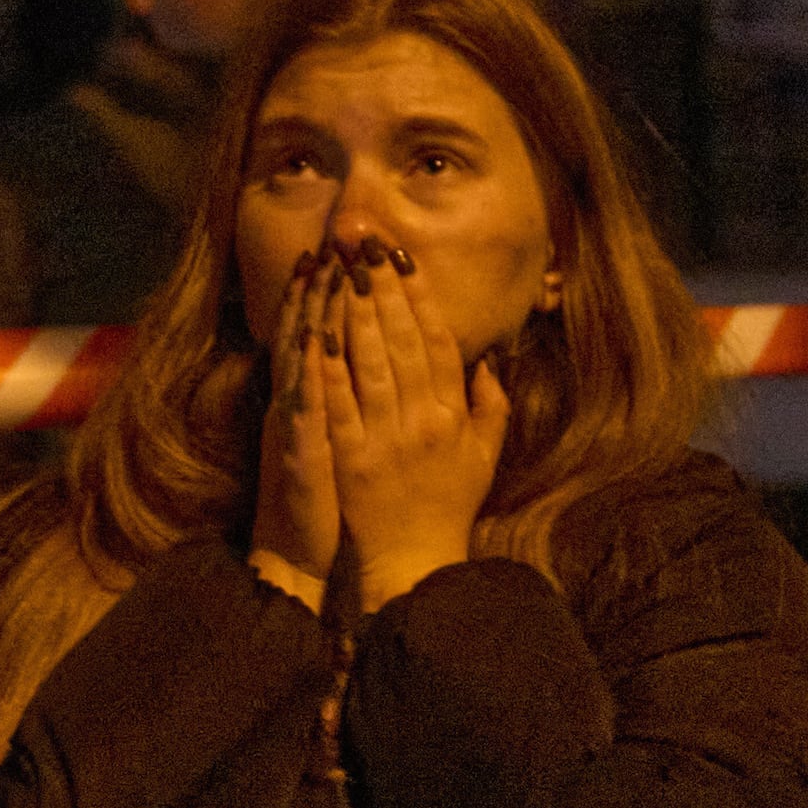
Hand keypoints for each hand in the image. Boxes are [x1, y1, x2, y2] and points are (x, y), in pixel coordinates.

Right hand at [247, 248, 342, 610]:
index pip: (333, 334)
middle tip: (336, 240)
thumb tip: (383, 362)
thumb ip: (360, 401)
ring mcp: (296, 422)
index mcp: (320, 398)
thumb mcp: (346, 442)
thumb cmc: (330, 499)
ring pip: (303, 357)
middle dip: (325, 286)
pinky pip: (304, 405)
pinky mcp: (298, 450)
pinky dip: (309, 372)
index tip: (356, 255)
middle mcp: (301, 401)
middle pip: (313, 332)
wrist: (295, 553)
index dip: (341, 295)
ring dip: (311, 314)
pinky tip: (315, 342)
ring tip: (321, 270)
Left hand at [322, 238, 509, 610]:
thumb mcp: (485, 456)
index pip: (439, 343)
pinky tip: (317, 330)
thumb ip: (491, 406)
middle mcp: (425, 421)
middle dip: (382, 290)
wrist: (414, 560)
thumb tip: (487, 361)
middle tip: (365, 246)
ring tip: (342, 271)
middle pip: (403, 342)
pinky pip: (339, 403)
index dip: (419, 299)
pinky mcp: (351, 458)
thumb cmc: (448, 507)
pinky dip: (328, 365)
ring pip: (371, 363)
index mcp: (456, 416)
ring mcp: (386, 438)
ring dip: (355, 313)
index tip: (403, 261)